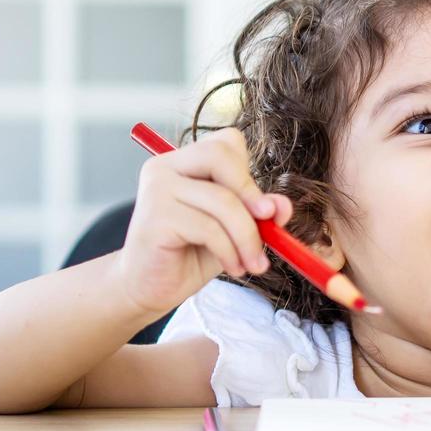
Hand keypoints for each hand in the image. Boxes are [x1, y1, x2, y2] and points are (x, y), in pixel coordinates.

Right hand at [115, 128, 293, 318]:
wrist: (149, 289)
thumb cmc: (188, 255)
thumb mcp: (231, 229)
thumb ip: (256, 212)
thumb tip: (282, 206)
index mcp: (182, 162)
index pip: (226, 142)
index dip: (249, 174)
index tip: (263, 210)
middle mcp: (165, 167)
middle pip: (220, 156)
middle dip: (251, 194)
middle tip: (269, 226)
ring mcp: (157, 190)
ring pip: (222, 200)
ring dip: (247, 237)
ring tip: (252, 262)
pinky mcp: (156, 218)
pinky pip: (208, 228)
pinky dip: (230, 251)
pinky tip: (234, 267)